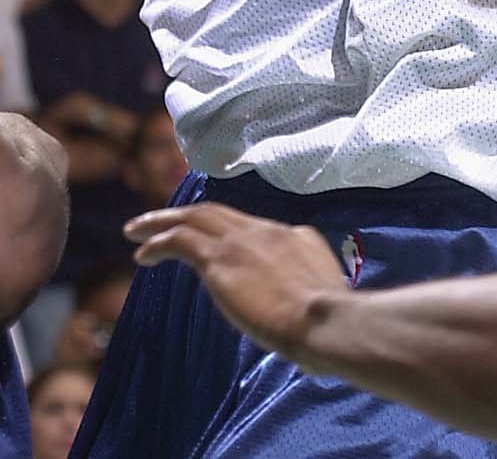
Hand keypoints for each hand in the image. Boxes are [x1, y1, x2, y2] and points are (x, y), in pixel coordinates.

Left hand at [127, 203, 347, 363]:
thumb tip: (297, 283)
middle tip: (155, 222)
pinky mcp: (218, 260)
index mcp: (289, 236)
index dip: (221, 231)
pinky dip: (158, 242)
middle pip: (215, 212)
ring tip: (136, 229)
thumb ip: (303, 275)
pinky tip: (142, 255)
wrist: (321, 318)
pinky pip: (180, 240)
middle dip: (183, 215)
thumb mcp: (322, 283)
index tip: (203, 243)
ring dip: (162, 221)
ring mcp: (240, 242)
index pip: (248, 227)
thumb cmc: (326, 315)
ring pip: (194, 217)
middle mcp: (261, 230)